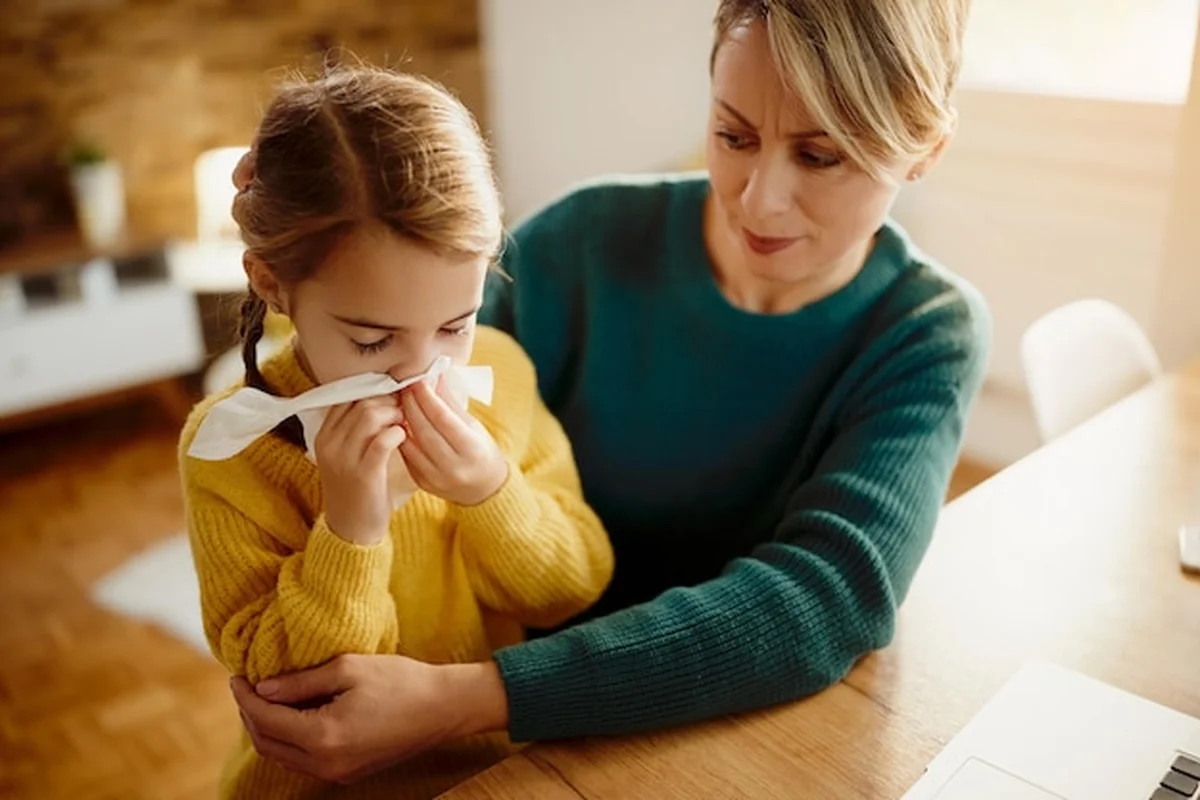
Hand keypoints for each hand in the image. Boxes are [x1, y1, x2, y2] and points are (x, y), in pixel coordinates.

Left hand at [230, 654, 509, 783]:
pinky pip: (303, 760)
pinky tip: (290, 715)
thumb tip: (262, 688)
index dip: (245, 697)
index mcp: (323, 736)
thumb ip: (300, 681)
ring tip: (263, 698)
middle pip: (267, 743)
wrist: (443, 708)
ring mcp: (337, 773)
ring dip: (267, 729)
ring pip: (282, 756)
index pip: (266, 718)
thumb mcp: (348, 668)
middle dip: (250, 714)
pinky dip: (287, 739)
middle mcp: (326, 763)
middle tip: (246, 685)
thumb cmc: (400, 681)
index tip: (237, 675)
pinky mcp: (348, 773)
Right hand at [314, 396, 405, 544]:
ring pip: (370, 416)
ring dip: (394, 414)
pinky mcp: (364, 473)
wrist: (352, 528)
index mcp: (323, 436)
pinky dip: (397, 433)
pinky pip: (382, 441)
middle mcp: (330, 444)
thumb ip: (354, 429)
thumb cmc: (356, 487)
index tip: (390, 395)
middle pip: (360, 402)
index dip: (372, 391)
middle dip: (387, 400)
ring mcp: (344, 458)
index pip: (346, 398)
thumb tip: (379, 397)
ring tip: (403, 422)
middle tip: (403, 407)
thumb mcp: (345, 455)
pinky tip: (403, 437)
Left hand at [399, 378, 508, 505]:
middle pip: (424, 429)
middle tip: (404, 387)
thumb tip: (434, 376)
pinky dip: (401, 437)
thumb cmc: (481, 451)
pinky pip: (406, 456)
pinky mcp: (423, 483)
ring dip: (401, 420)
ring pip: (410, 443)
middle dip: (411, 404)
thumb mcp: (473, 425)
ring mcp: (436, 478)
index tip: (418, 381)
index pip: (443, 418)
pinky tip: (399, 422)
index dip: (427, 397)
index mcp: (472, 449)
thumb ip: (451, 403)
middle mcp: (454, 467)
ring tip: (399, 402)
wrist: (484, 488)